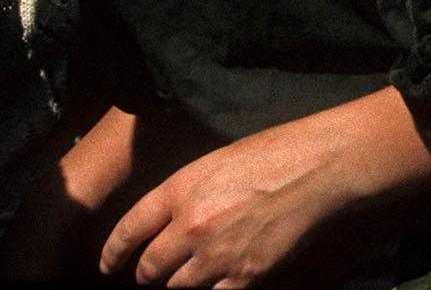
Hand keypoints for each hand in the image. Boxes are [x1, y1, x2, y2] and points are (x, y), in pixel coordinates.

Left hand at [100, 131, 346, 286]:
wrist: (322, 167)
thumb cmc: (277, 153)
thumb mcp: (218, 161)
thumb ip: (187, 193)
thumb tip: (170, 222)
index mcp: (180, 190)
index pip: (128, 231)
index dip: (113, 254)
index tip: (108, 266)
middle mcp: (191, 226)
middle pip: (150, 268)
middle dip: (148, 274)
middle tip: (154, 273)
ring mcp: (218, 255)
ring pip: (178, 288)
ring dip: (181, 284)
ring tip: (193, 274)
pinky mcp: (246, 275)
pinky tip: (220, 282)